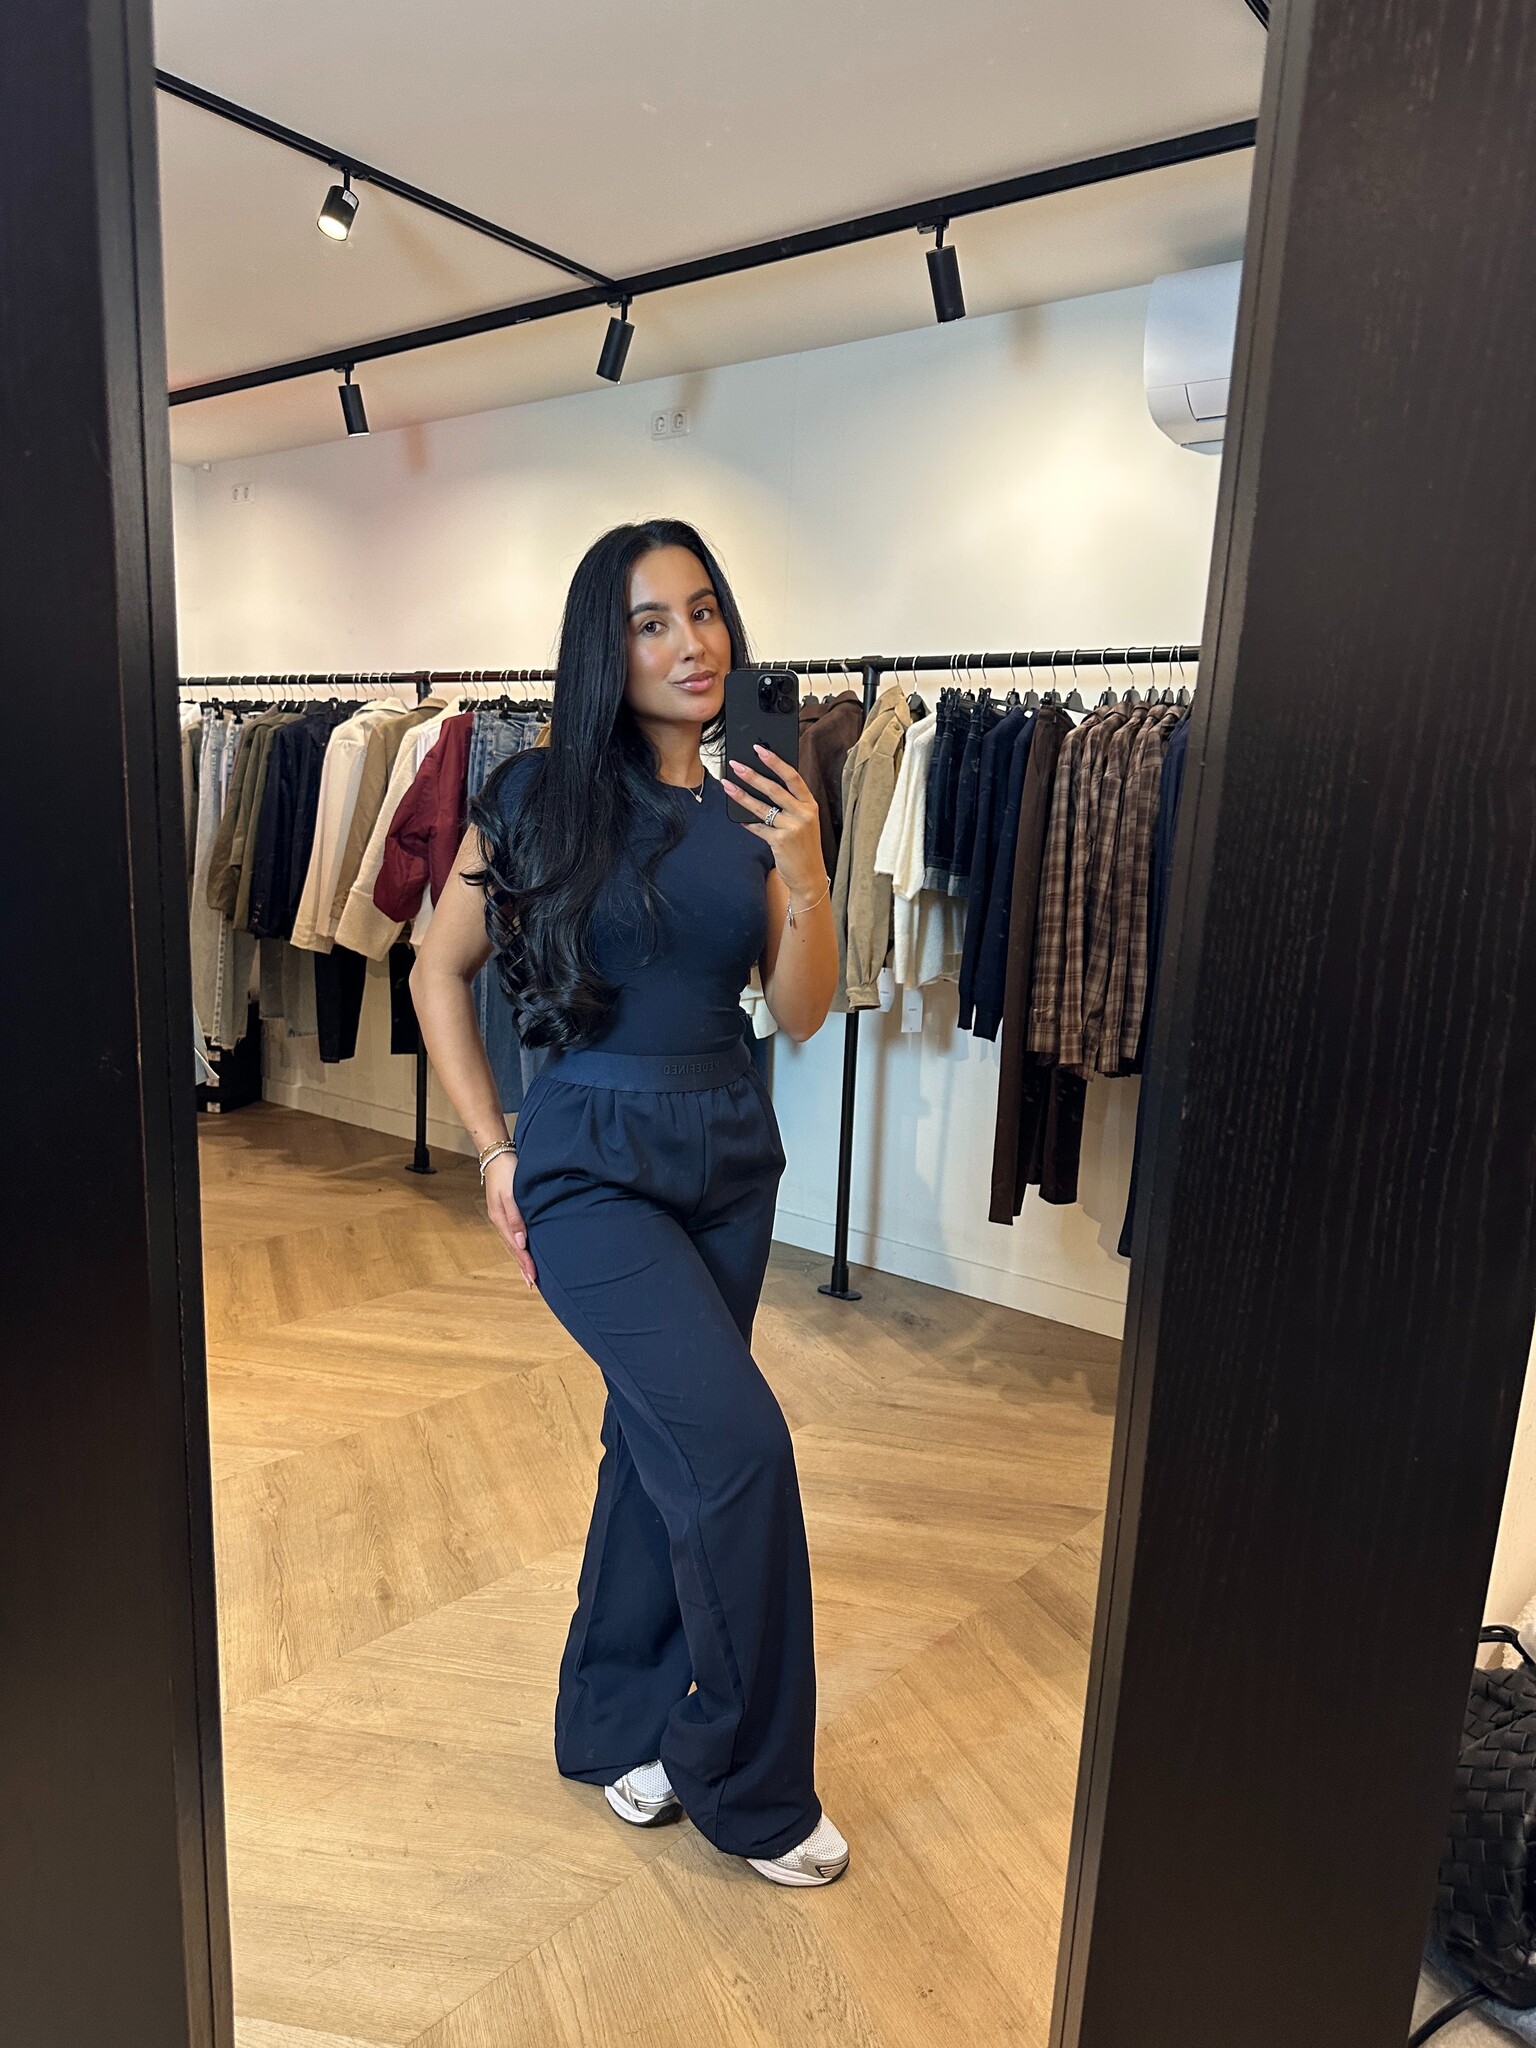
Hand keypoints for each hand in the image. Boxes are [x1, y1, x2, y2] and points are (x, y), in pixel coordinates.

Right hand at [483, 1151, 536, 1288]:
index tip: (533, 1277)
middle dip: (523, 1266)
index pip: (515, 1246)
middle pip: (513, 1248)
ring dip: (522, 1258)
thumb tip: (522, 1242)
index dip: (525, 1262)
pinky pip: (515, 1233)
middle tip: (532, 1283)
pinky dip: (521, 1246)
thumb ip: (516, 1218)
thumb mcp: (511, 1194)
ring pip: (514, 1242)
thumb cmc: (507, 1172)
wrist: (498, 1154)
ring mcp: (504, 1217)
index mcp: (501, 1219)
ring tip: (529, 1273)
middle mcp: (501, 1221)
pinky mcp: (509, 1211)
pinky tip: (526, 1249)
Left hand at [722, 745, 824, 895]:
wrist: (809, 875)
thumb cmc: (804, 846)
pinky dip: (747, 822)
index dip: (776, 761)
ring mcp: (792, 828)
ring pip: (762, 807)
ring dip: (742, 795)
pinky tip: (738, 817)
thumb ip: (791, 804)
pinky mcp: (780, 841)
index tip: (760, 749)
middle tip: (736, 764)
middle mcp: (803, 814)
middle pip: (774, 789)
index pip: (792, 777)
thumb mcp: (805, 821)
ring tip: (727, 784)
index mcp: (810, 804)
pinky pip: (758, 827)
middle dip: (752, 775)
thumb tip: (763, 784)